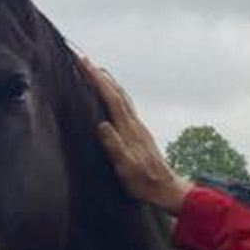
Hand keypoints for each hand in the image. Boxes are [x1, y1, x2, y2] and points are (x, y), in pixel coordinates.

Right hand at [79, 56, 192, 213]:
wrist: (166, 189)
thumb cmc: (144, 182)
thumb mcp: (127, 168)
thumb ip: (115, 147)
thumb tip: (102, 125)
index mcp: (129, 130)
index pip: (111, 98)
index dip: (97, 80)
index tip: (84, 63)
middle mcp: (134, 124)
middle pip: (117, 93)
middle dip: (100, 75)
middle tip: (84, 60)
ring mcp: (138, 127)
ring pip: (122, 97)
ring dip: (108, 82)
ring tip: (95, 71)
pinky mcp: (139, 133)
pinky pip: (124, 106)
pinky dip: (114, 95)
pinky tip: (111, 97)